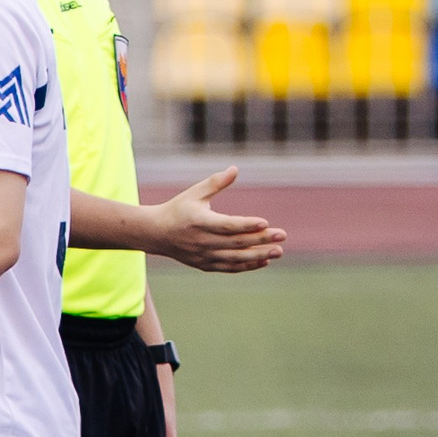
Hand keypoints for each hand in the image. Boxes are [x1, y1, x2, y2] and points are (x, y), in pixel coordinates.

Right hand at [151, 167, 284, 271]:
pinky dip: (246, 266)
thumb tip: (235, 169)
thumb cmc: (177, 209)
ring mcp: (203, 255)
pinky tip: (263, 261)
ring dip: (258, 256)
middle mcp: (201, 241)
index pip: (227, 225)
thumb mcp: (194, 193)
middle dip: (261, 240)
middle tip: (282, 236)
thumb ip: (215, 183)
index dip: (246, 225)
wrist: (155, 234)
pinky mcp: (204, 264)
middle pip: (236, 243)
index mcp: (199, 222)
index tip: (266, 222)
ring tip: (278, 251)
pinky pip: (229, 267)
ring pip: (235, 258)